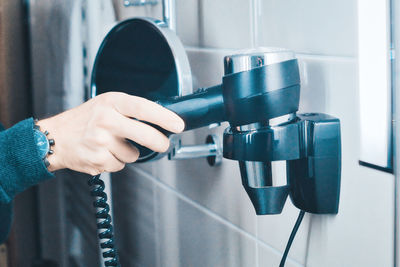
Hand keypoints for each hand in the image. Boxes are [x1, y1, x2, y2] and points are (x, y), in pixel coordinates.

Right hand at [37, 92, 184, 174]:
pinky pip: (120, 165)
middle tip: (163, 144)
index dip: (164, 117)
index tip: (178, 125)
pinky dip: (116, 162)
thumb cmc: (85, 120)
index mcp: (111, 102)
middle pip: (145, 135)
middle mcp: (106, 120)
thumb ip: (129, 110)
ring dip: (128, 153)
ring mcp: (101, 142)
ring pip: (133, 155)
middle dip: (160, 143)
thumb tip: (161, 121)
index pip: (144, 108)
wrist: (55, 138)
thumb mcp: (106, 104)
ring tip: (112, 144)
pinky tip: (103, 153)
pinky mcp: (98, 160)